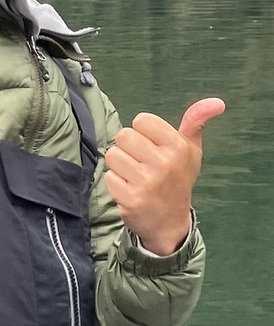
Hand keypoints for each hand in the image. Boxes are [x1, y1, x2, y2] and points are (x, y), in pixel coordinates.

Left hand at [104, 97, 225, 255]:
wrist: (170, 223)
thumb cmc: (177, 178)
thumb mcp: (191, 150)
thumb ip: (196, 121)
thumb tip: (217, 102)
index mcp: (179, 147)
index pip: (141, 120)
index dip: (142, 132)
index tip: (152, 147)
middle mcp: (165, 164)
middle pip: (123, 135)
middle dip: (128, 147)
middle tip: (141, 163)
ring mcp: (147, 182)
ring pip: (113, 154)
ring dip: (119, 165)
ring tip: (135, 176)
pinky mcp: (131, 199)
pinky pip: (108, 176)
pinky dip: (115, 182)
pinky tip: (130, 190)